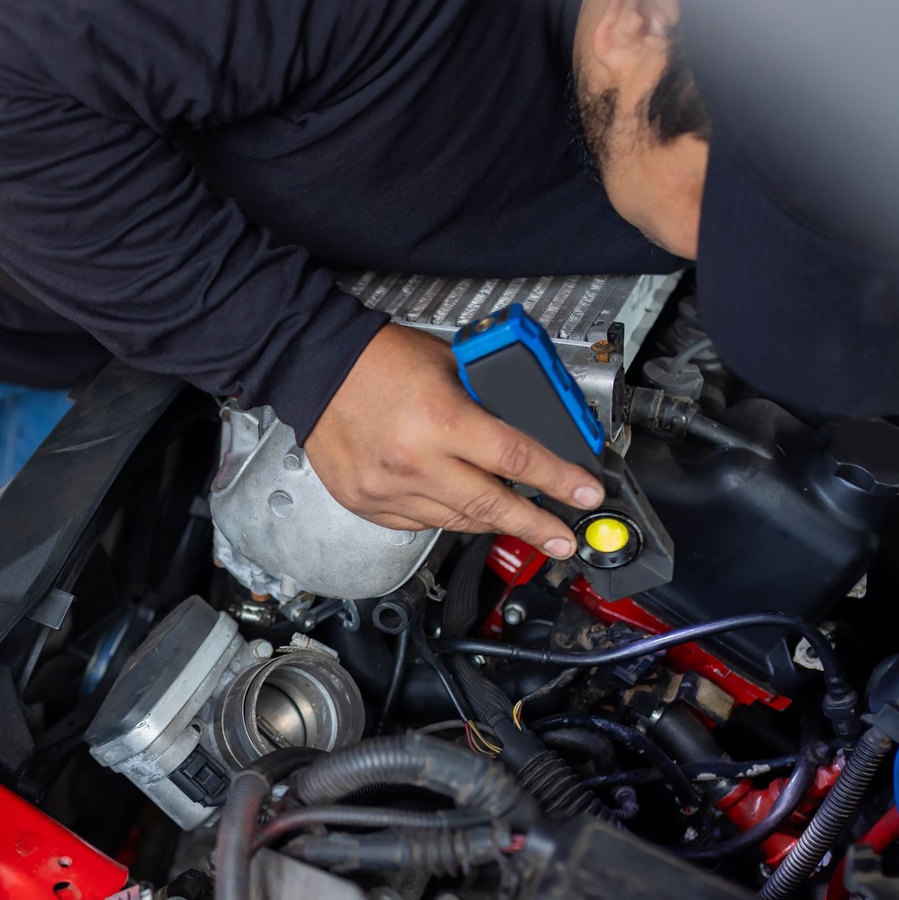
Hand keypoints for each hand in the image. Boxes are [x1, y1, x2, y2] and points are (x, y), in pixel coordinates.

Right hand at [305, 324, 605, 557]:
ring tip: (518, 524)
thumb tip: (525, 430)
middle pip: (493, 508)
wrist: (314, 368)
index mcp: (441, 421)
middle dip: (537, 526)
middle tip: (563, 539)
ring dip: (492, 523)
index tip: (584, 495)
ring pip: (457, 521)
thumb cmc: (378, 360)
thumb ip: (485, 402)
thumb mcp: (450, 366)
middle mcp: (415, 463)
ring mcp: (388, 490)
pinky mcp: (368, 504)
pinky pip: (420, 524)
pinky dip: (445, 516)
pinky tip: (459, 507)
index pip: (517, 461)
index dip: (559, 482)